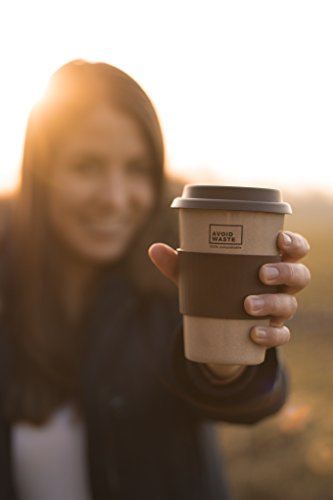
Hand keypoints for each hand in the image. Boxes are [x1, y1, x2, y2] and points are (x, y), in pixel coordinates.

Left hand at [148, 231, 310, 379]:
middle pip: (299, 275)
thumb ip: (178, 264)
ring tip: (248, 305)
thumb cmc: (216, 288)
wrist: (219, 328)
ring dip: (273, 303)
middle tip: (262, 273)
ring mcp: (279, 309)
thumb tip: (153, 249)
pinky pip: (281, 335)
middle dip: (284, 272)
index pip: (295, 249)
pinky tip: (254, 334)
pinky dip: (270, 335)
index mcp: (270, 262)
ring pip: (290, 304)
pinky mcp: (272, 332)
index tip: (278, 241)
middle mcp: (281, 285)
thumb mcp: (198, 277)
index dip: (294, 244)